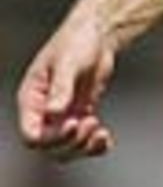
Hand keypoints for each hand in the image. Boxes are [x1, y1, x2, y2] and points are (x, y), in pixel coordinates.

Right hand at [15, 11, 117, 160]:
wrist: (97, 36)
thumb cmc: (76, 42)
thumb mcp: (68, 62)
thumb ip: (61, 87)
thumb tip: (53, 111)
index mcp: (32, 99)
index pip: (31, 134)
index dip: (50, 138)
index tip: (73, 123)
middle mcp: (44, 112)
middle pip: (49, 148)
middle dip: (71, 142)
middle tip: (91, 122)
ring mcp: (62, 116)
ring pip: (67, 150)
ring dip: (84, 147)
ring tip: (100, 130)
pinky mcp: (80, 116)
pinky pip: (85, 143)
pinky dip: (96, 147)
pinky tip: (106, 138)